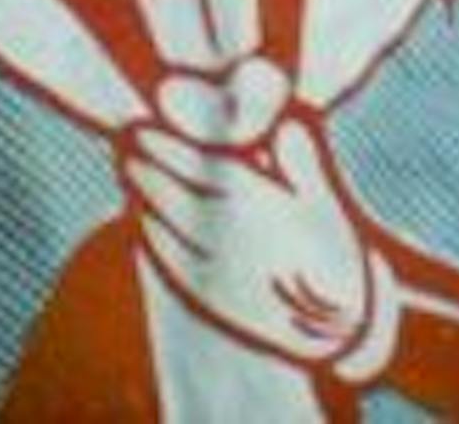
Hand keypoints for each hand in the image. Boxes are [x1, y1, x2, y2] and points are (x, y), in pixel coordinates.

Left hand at [119, 109, 393, 371]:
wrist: (329, 332)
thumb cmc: (331, 260)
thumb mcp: (327, 206)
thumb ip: (304, 165)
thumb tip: (287, 128)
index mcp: (256, 210)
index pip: (199, 170)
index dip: (168, 147)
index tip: (143, 127)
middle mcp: (227, 240)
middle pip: (175, 195)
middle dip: (148, 166)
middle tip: (127, 140)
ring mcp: (213, 272)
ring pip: (168, 228)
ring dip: (145, 196)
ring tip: (130, 169)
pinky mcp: (209, 299)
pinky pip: (171, 263)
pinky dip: (152, 236)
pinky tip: (144, 220)